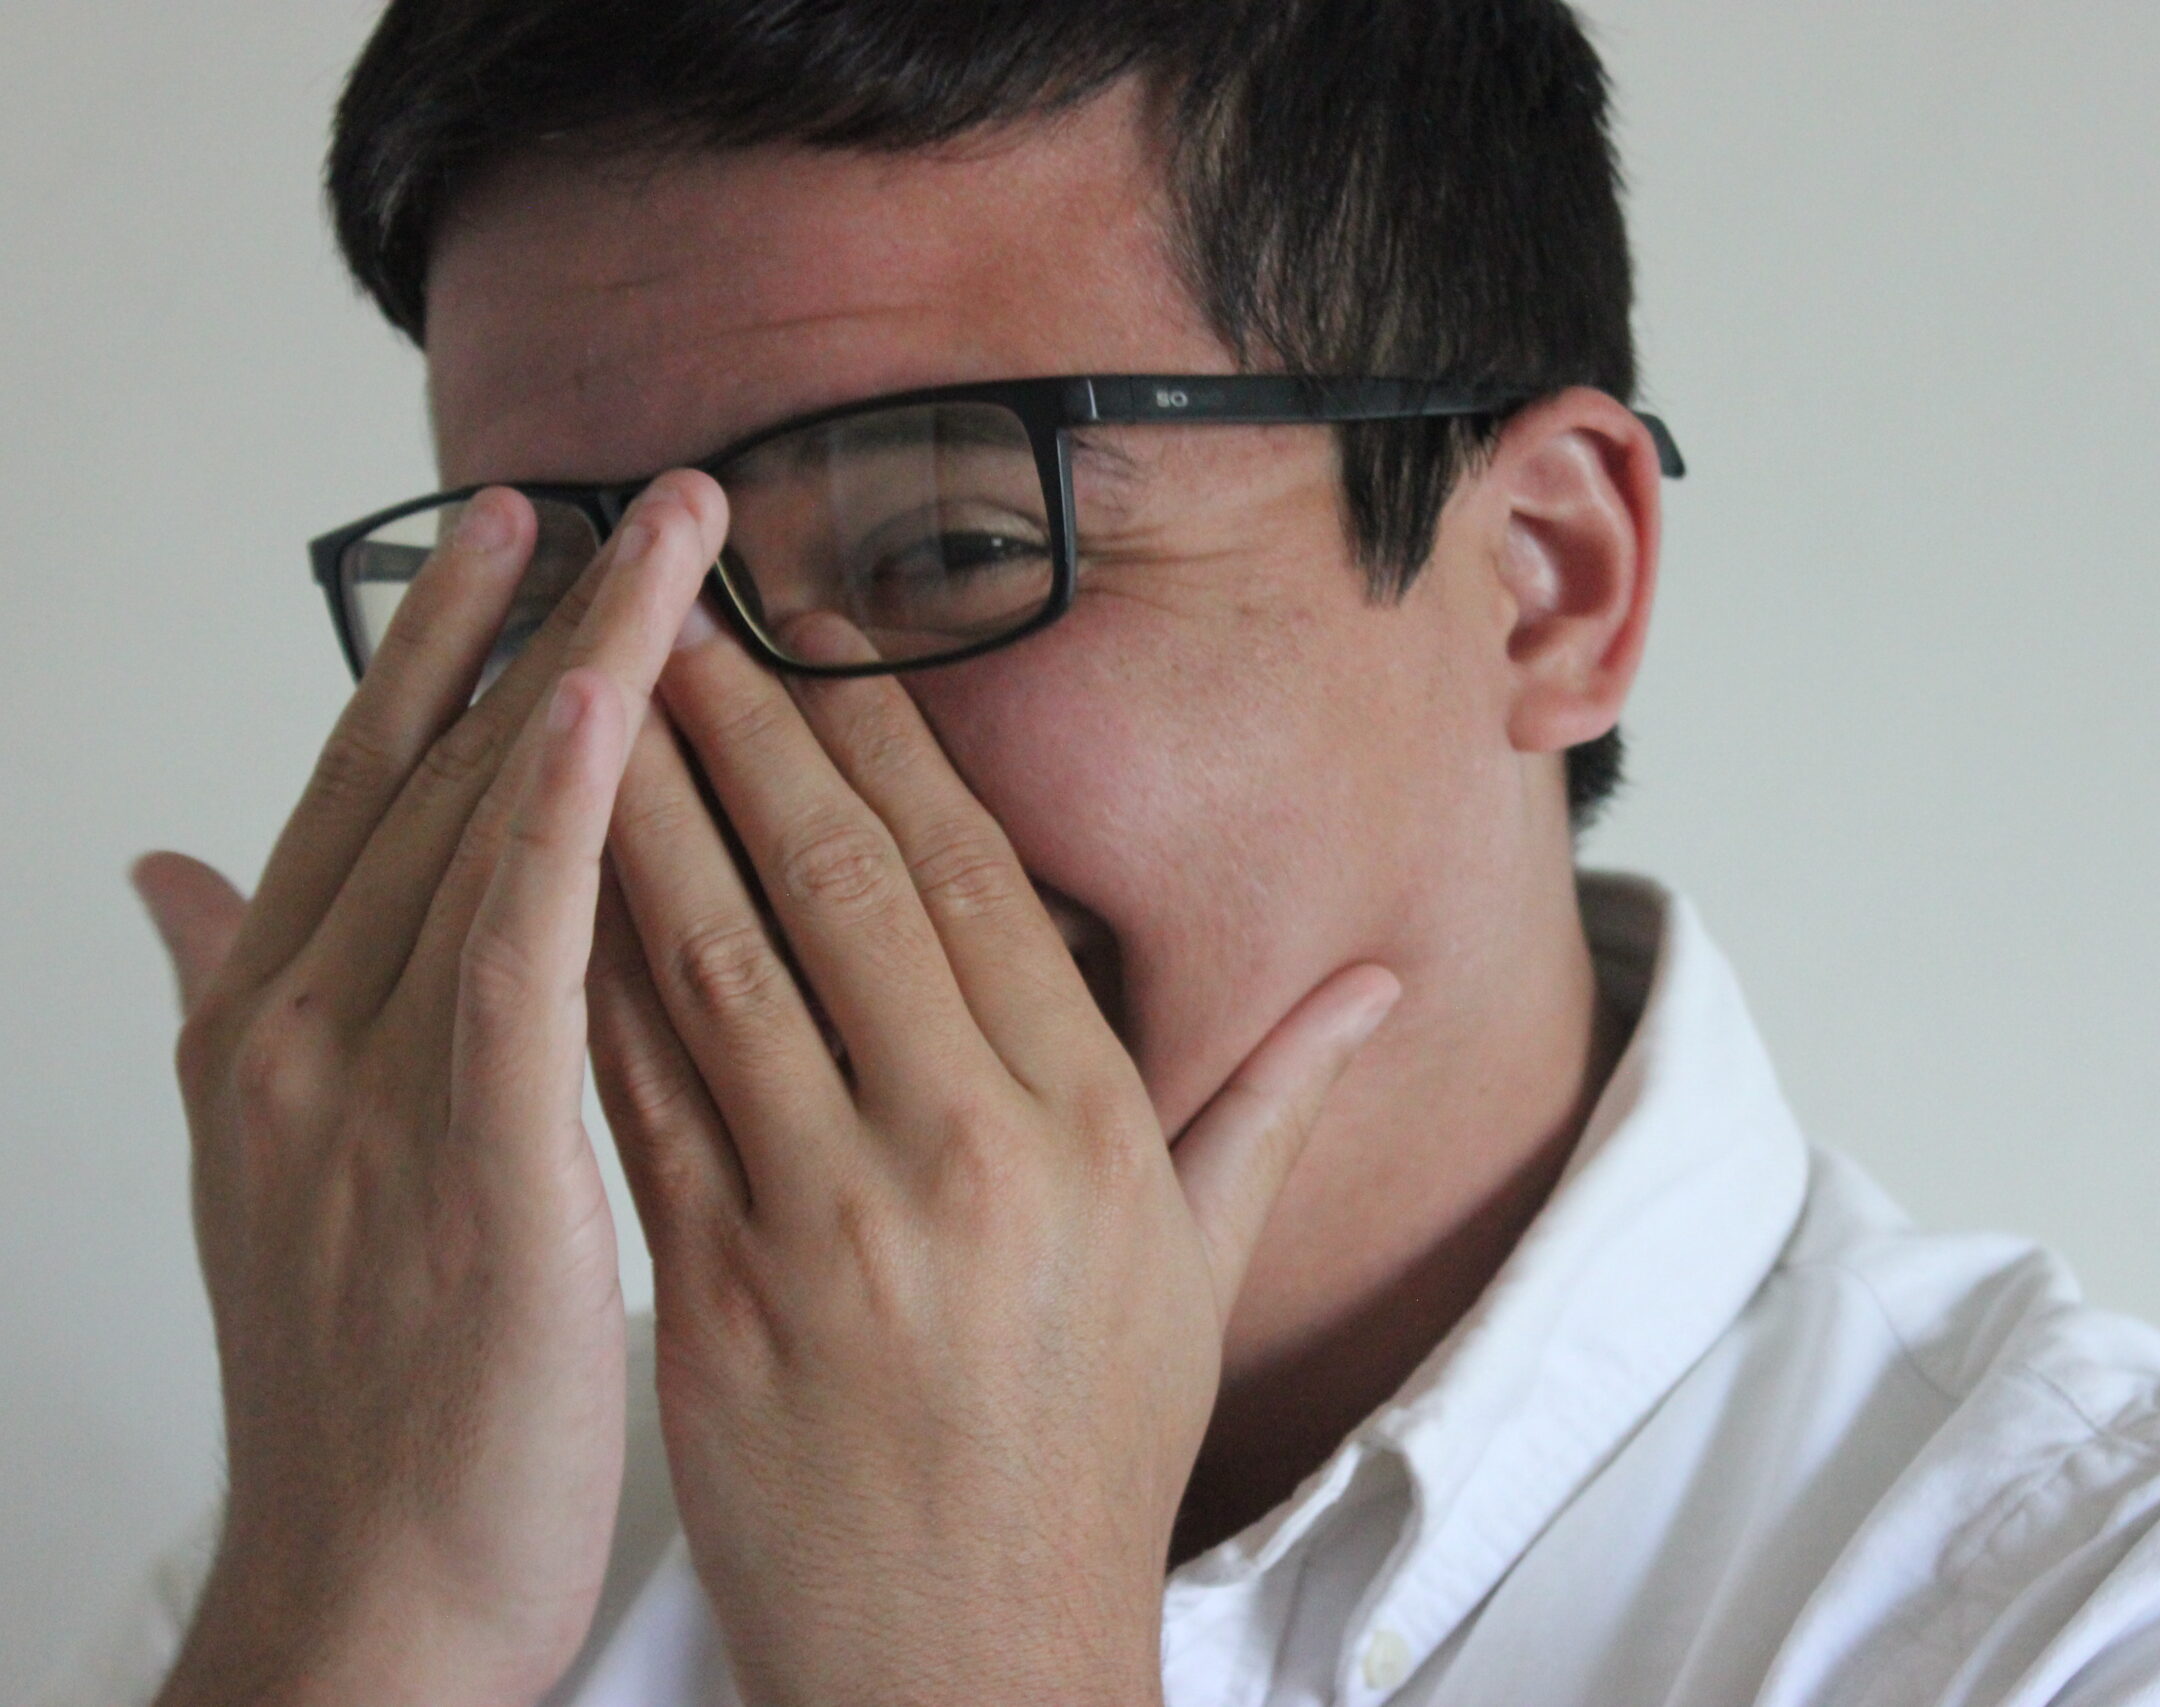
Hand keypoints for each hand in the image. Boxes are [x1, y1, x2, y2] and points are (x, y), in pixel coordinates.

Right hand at [130, 476, 725, 1706]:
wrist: (370, 1597)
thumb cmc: (367, 1394)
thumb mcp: (281, 1171)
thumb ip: (228, 997)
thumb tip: (164, 868)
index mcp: (272, 1028)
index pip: (366, 795)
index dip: (439, 653)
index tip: (520, 535)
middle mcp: (299, 1032)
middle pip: (421, 782)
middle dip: (523, 625)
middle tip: (620, 489)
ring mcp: (366, 1092)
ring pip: (478, 836)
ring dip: (575, 672)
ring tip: (658, 543)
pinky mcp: (463, 1163)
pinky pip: (514, 957)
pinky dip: (557, 819)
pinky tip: (612, 706)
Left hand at [586, 607, 1399, 1706]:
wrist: (968, 1655)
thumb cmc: (1089, 1459)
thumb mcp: (1203, 1274)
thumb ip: (1275, 1103)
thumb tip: (1378, 982)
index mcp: (1089, 1127)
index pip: (973, 879)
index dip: (889, 740)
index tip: (826, 638)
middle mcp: (959, 1153)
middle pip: (836, 889)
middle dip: (751, 736)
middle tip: (681, 618)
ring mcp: (821, 1222)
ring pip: (711, 967)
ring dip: (643, 821)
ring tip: (589, 709)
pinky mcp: (706, 1294)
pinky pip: (635, 1096)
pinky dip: (584, 978)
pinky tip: (543, 890)